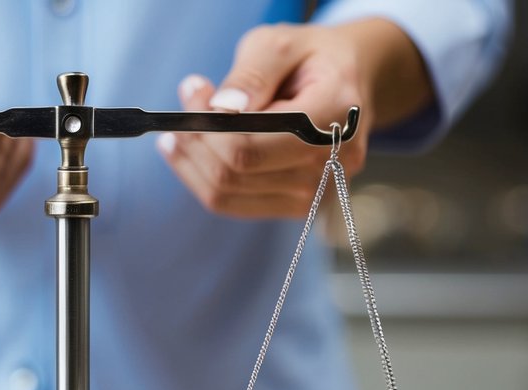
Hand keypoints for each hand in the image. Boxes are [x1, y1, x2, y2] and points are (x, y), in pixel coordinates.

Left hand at [157, 19, 431, 218]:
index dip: (209, 126)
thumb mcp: (282, 43)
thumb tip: (223, 107)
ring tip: (182, 128)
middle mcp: (331, 165)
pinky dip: (203, 177)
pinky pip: (233, 204)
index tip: (194, 91)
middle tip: (186, 104)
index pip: (251, 147)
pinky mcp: (296, 206)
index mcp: (333, 117)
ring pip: (225, 195)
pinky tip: (194, 150)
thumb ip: (253, 72)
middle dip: (195, 140)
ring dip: (192, 160)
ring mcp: (316, 194)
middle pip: (234, 174)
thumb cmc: (311, 59)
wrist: (346, 85)